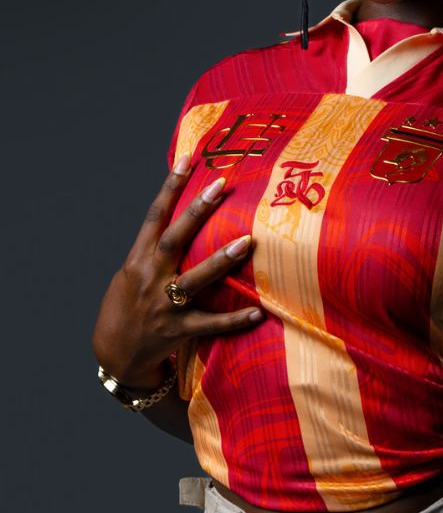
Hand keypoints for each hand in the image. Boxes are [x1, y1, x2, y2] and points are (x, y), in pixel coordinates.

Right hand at [92, 160, 262, 389]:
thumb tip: (187, 214)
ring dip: (221, 260)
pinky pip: (211, 324)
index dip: (170, 186)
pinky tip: (258, 312)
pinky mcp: (178, 330)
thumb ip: (156, 247)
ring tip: (247, 242)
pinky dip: (235, 319)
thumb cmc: (129, 304)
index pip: (155, 215)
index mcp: (138, 258)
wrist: (115, 354)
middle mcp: (150, 277)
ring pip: (195, 279)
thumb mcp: (132, 271)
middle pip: (175, 238)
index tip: (188, 158)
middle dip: (197, 211)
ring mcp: (164, 305)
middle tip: (220, 185)